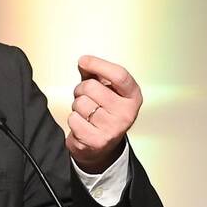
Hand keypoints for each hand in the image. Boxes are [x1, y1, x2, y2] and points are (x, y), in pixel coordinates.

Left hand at [66, 55, 142, 172]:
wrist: (101, 145)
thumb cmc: (103, 112)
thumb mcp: (105, 89)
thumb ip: (96, 73)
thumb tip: (84, 62)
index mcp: (133, 97)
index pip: (119, 75)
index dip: (98, 64)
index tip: (84, 60)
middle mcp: (127, 113)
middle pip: (92, 87)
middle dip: (81, 89)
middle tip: (85, 97)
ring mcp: (113, 129)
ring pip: (80, 103)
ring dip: (76, 105)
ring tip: (86, 113)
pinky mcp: (97, 141)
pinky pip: (73, 119)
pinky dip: (73, 119)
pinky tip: (83, 124)